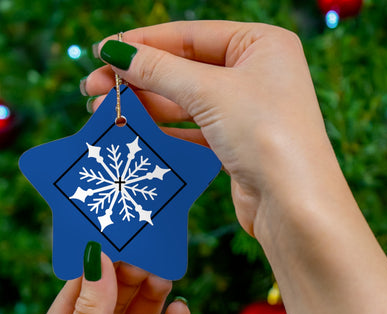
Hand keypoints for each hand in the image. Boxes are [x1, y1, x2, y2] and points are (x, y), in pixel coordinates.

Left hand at [22, 254, 189, 313]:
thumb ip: (90, 313)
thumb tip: (96, 259)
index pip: (75, 298)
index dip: (94, 270)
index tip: (115, 240)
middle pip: (110, 308)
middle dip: (127, 282)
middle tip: (148, 255)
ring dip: (151, 302)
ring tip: (165, 277)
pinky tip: (181, 311)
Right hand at [84, 21, 333, 237]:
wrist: (294, 205)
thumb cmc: (266, 135)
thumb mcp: (210, 92)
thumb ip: (160, 70)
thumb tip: (115, 51)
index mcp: (261, 44)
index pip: (189, 35)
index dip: (142, 43)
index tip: (102, 52)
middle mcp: (256, 73)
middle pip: (184, 68)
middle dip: (138, 78)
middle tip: (93, 88)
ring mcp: (247, 110)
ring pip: (186, 100)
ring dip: (146, 105)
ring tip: (105, 111)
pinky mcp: (237, 144)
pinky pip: (193, 129)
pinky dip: (165, 130)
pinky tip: (136, 131)